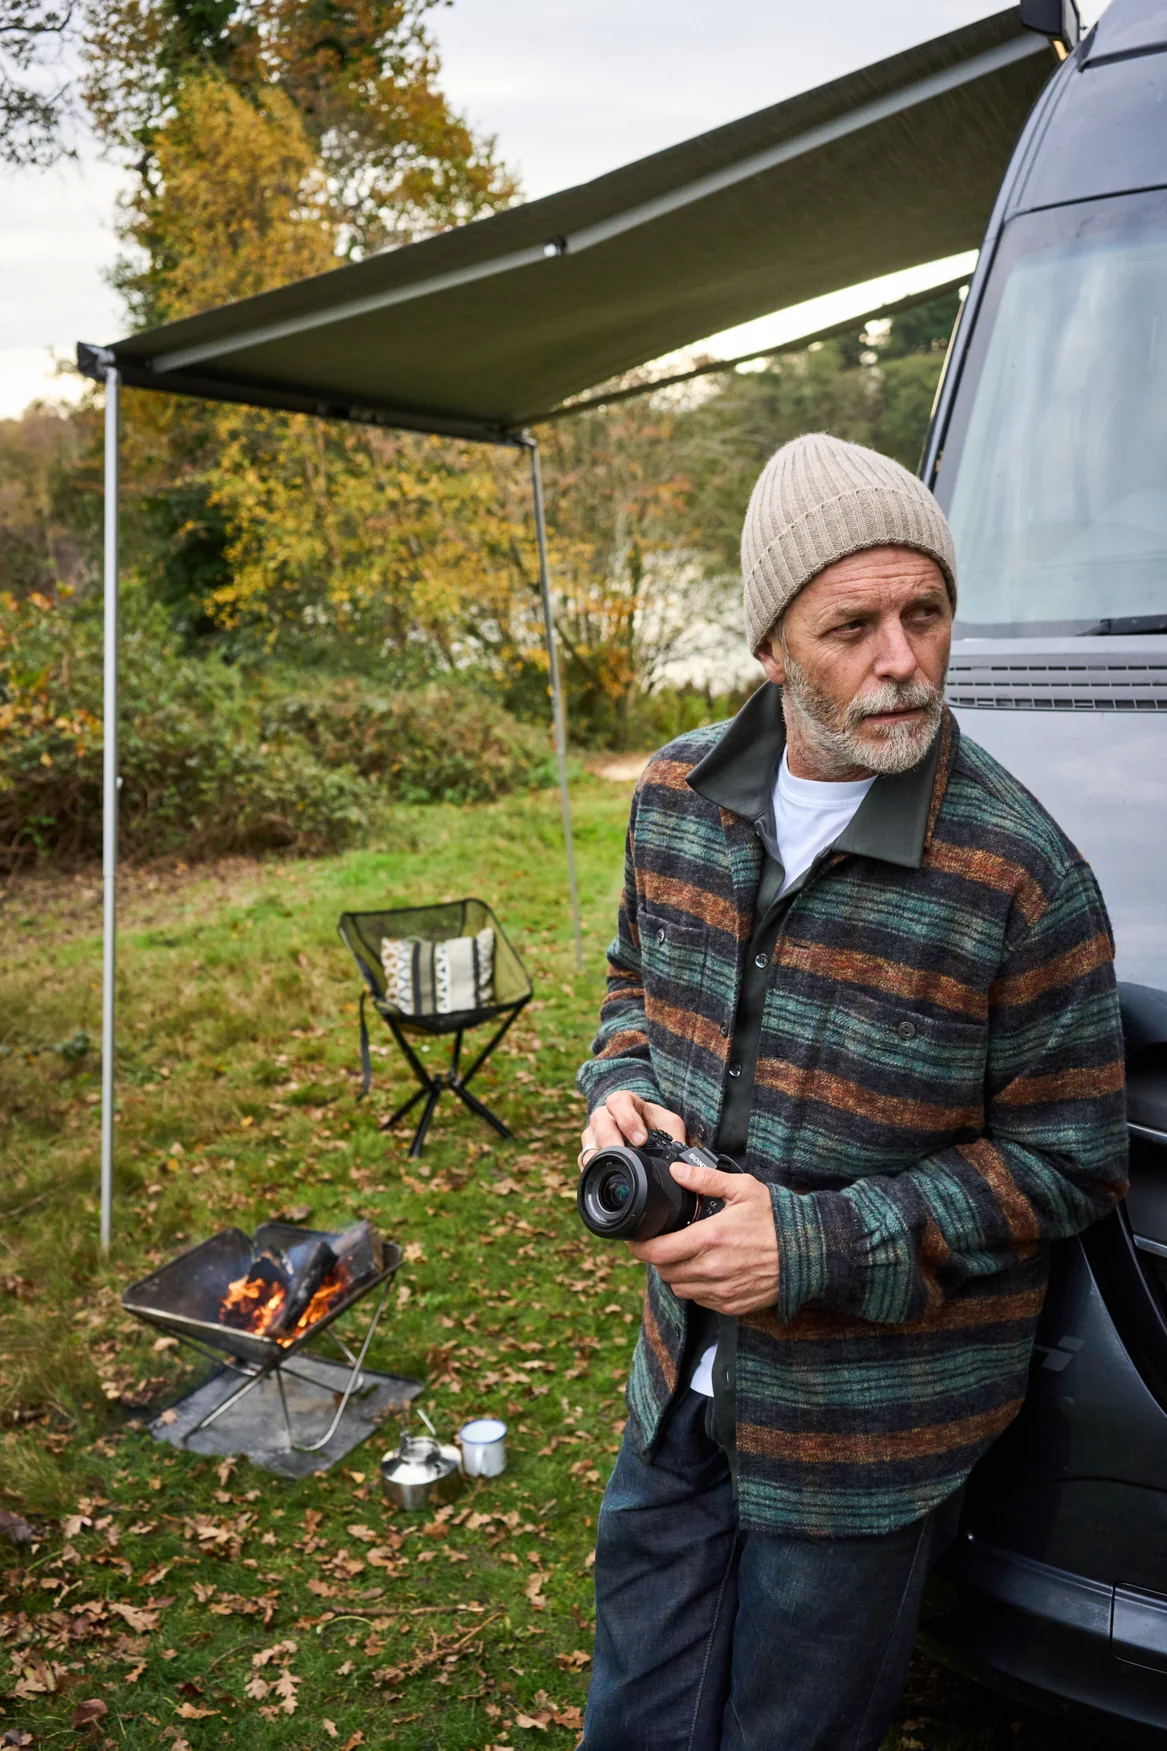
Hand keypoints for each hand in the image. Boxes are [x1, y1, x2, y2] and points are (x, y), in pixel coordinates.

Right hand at [579, 1091, 685, 1162]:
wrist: (644, 1132)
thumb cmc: (656, 1124)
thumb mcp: (670, 1125)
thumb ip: (674, 1136)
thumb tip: (681, 1162)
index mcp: (625, 1102)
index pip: (619, 1102)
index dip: (628, 1119)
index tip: (641, 1139)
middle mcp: (606, 1115)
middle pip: (600, 1121)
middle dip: (612, 1139)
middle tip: (624, 1154)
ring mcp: (594, 1132)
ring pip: (589, 1139)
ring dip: (599, 1154)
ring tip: (610, 1167)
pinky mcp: (590, 1150)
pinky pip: (585, 1158)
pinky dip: (592, 1167)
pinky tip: (601, 1176)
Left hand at [629, 1159, 778, 1316]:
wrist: (808, 1253)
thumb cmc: (776, 1219)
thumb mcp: (743, 1189)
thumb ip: (706, 1180)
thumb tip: (677, 1172)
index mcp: (710, 1238)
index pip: (658, 1251)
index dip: (640, 1247)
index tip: (635, 1239)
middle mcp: (712, 1269)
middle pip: (664, 1271)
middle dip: (658, 1257)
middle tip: (663, 1243)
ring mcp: (721, 1290)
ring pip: (679, 1288)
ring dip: (676, 1273)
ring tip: (685, 1256)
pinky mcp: (731, 1305)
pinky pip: (700, 1300)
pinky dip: (696, 1287)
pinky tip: (706, 1270)